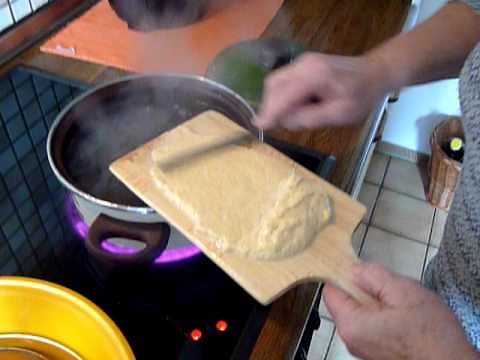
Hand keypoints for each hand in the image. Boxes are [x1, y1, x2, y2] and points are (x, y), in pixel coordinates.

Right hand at [256, 53, 389, 129]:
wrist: (374, 72)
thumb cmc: (361, 96)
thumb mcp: (339, 114)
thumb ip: (310, 118)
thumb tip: (285, 121)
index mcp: (314, 76)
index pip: (283, 95)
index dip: (270, 112)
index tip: (258, 127)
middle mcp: (303, 64)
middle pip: (273, 85)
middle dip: (271, 107)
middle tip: (280, 125)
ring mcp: (301, 62)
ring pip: (275, 83)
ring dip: (276, 102)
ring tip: (295, 115)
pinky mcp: (301, 65)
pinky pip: (283, 81)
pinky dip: (282, 96)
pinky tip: (296, 106)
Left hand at [323, 263, 478, 359]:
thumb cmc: (430, 333)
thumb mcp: (403, 292)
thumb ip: (373, 276)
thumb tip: (354, 269)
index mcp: (350, 324)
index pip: (330, 290)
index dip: (343, 275)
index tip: (361, 269)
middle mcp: (350, 339)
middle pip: (347, 301)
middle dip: (366, 289)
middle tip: (392, 290)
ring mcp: (363, 348)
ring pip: (361, 313)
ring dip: (378, 303)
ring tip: (402, 306)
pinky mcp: (376, 352)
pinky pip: (372, 326)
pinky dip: (384, 317)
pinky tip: (405, 319)